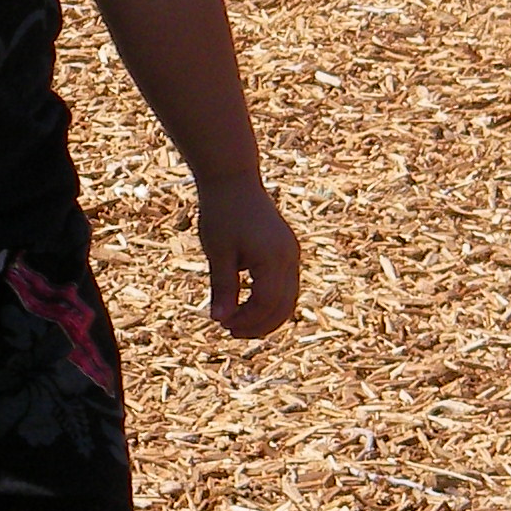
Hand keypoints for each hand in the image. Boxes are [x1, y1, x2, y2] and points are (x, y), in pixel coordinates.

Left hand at [195, 178, 299, 338]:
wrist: (233, 178)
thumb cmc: (221, 212)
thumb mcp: (218, 252)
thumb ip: (223, 287)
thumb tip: (220, 319)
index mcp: (274, 257)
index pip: (266, 303)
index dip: (247, 320)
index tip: (224, 326)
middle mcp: (289, 256)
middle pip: (283, 305)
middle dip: (259, 324)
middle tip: (231, 331)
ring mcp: (291, 253)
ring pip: (288, 297)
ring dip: (267, 315)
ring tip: (239, 323)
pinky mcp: (287, 250)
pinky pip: (285, 284)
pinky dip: (270, 300)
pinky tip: (247, 304)